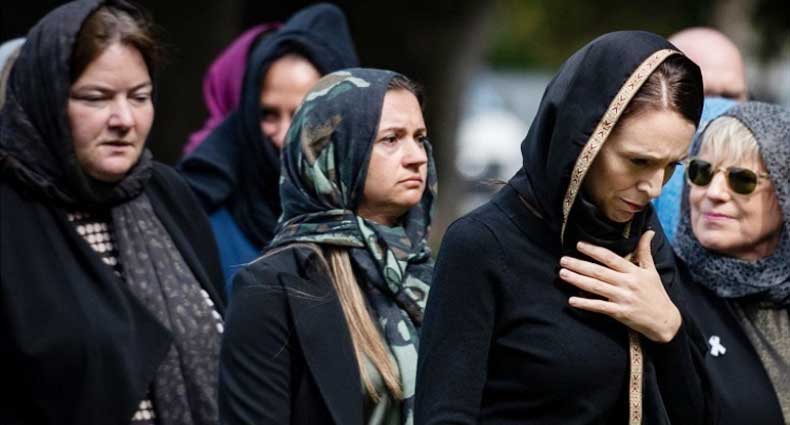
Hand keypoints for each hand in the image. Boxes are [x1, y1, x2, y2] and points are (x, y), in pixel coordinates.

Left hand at [558, 230, 681, 342]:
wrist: (665, 321)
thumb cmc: (656, 294)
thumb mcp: (652, 271)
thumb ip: (645, 251)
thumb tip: (649, 232)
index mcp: (634, 271)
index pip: (610, 258)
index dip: (594, 251)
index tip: (579, 245)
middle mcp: (627, 283)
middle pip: (599, 272)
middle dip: (579, 265)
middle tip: (563, 260)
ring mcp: (623, 298)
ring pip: (596, 287)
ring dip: (577, 280)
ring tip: (562, 274)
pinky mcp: (621, 313)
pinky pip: (600, 307)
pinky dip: (586, 303)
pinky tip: (572, 300)